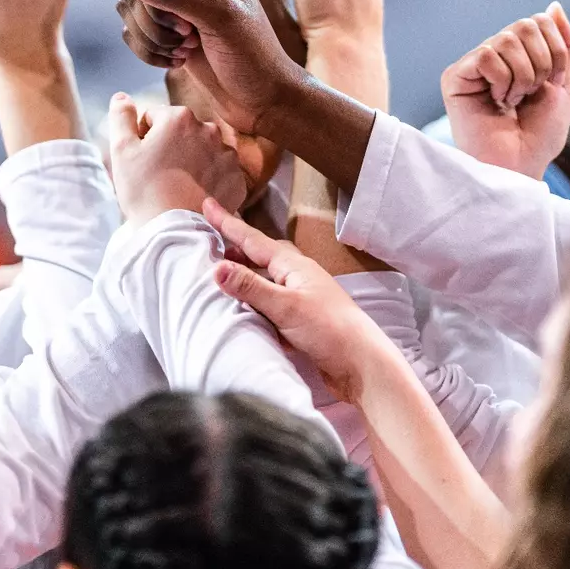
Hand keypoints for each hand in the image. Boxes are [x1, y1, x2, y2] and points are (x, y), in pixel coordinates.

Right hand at [107, 95, 246, 225]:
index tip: (142, 161)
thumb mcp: (121, 150)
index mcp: (179, 117)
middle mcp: (208, 129)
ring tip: (177, 186)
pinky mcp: (238, 178)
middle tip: (158, 175)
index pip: (154, 118)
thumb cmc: (144, 190)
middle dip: (170, 147)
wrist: (175, 232)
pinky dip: (209, 179)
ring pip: (202, 150)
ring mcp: (226, 154)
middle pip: (181, 132)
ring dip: (192, 161)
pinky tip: (195, 195)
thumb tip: (122, 96)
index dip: (143, 138)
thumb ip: (121, 116)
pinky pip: (219, 171)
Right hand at [118, 0, 308, 135]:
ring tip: (185, 52)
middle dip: (155, 26)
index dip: (157, 3)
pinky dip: (149, 53)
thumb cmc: (251, 57)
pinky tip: (178, 62)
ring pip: (131, 14)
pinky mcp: (170, 33)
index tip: (186, 29)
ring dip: (151, 41)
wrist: (262, 99)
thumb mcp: (216, 19)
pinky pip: (134, 34)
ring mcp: (180, 7)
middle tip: (189, 42)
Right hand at [206, 199, 390, 400]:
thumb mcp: (286, 306)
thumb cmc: (328, 329)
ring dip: (244, 272)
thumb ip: (251, 287)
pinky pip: (270, 302)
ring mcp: (300, 297)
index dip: (229, 223)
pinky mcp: (300, 320)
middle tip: (212, 238)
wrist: (361, 364)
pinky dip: (254, 299)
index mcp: (293, 265)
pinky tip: (244, 306)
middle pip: (261, 253)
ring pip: (266, 277)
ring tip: (222, 271)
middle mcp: (296, 276)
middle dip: (237, 246)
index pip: (253, 239)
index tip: (208, 204)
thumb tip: (217, 267)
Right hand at [441, 3, 569, 179]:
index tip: (550, 84)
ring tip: (511, 101)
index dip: (555, 51)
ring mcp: (473, 65)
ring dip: (522, 76)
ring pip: (506, 38)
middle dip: (542, 62)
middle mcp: (494, 55)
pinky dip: (501, 80)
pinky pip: (487, 54)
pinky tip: (495, 101)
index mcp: (518, 54)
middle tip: (530, 93)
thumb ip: (565, 44)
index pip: (540, 21)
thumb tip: (553, 6)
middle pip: (526, 24)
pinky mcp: (455, 76)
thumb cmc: (540, 134)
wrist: (520, 164)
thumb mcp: (565, 85)